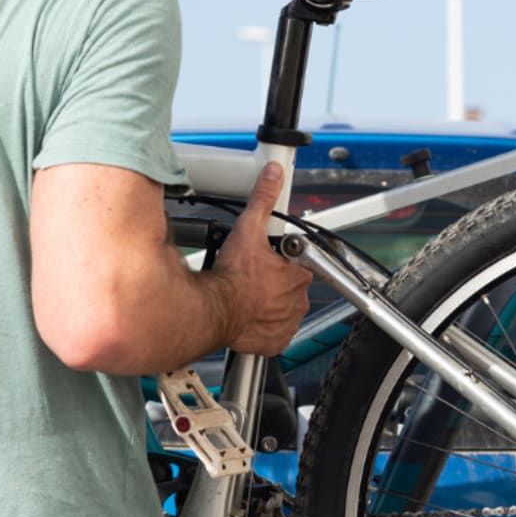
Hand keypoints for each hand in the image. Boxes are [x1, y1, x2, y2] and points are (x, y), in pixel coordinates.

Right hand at [212, 162, 312, 355]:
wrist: (216, 311)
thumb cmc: (232, 278)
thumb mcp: (248, 229)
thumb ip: (263, 199)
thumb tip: (274, 175)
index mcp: (299, 275)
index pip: (297, 263)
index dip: (279, 260)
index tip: (264, 261)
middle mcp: (298, 301)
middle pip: (289, 287)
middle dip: (273, 282)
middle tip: (251, 277)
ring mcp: (288, 323)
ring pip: (283, 309)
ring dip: (269, 304)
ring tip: (248, 296)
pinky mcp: (274, 341)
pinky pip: (274, 333)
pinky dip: (264, 326)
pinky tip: (250, 316)